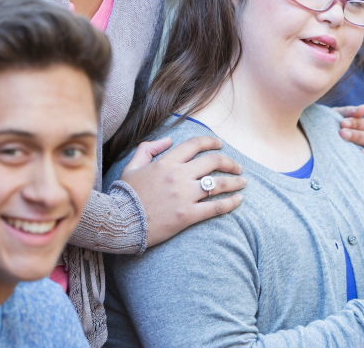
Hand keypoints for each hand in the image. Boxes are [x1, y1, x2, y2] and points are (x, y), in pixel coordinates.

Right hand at [119, 135, 245, 246]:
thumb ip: (149, 148)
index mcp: (166, 162)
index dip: (211, 142)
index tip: (220, 145)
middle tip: (238, 167)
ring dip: (235, 182)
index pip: (195, 145)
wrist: (119, 222)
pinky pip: (215, 207)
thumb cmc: (125, 195)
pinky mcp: (187, 215)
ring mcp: (184, 196)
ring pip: (218, 184)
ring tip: (243, 183)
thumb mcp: (132, 166)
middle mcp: (178, 176)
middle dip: (230, 163)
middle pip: (213, 162)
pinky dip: (231, 203)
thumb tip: (169, 139)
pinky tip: (239, 201)